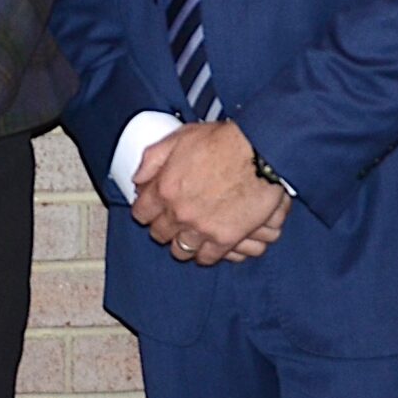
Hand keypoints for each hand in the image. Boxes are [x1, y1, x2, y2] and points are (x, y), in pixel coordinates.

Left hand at [131, 121, 287, 265]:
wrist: (260, 153)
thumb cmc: (224, 141)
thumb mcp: (180, 138)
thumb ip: (153, 158)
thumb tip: (138, 178)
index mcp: (164, 188)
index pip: (141, 213)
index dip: (145, 210)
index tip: (151, 208)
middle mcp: (179, 213)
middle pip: (159, 234)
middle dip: (163, 227)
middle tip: (172, 220)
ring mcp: (201, 229)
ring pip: (180, 251)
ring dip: (182, 243)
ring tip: (189, 235)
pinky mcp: (225, 240)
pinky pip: (207, 258)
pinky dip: (205, 253)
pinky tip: (207, 245)